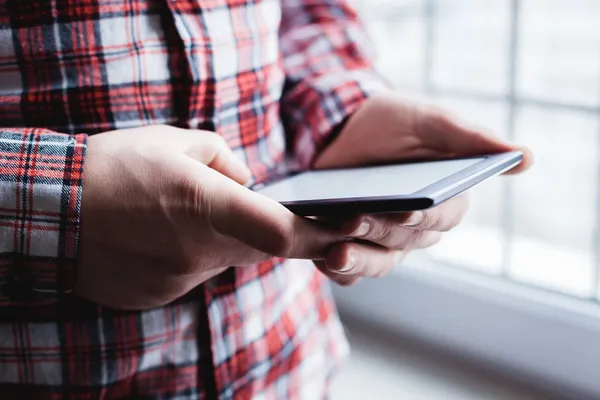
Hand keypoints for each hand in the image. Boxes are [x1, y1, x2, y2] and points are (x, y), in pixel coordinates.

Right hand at [77, 125, 345, 309]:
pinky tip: (161, 235)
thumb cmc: (115, 166)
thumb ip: (227, 162)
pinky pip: (192, 275)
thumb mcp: (176, 143)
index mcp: (205, 204)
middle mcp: (197, 249)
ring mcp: (178, 279)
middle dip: (272, 232)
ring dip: (221, 241)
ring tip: (184, 214)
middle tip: (261, 211)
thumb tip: (252, 185)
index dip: (320, 233)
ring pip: (224, 262)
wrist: (51, 210)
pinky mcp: (159, 295)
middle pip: (261, 249)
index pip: (280, 230)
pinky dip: (190, 256)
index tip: (345, 229)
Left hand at [313, 91, 532, 285]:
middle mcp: (417, 229)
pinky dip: (337, 269)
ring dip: (358, 260)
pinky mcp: (352, 247)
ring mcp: (383, 242)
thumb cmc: (391, 121)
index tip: (407, 210)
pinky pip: (348, 271)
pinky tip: (321, 258)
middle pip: (405, 243)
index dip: (425, 217)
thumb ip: (469, 139)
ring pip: (378, 264)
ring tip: (334, 252)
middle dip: (380, 231)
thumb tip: (525, 157)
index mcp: (444, 200)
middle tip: (352, 219)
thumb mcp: (428, 121)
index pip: (442, 218)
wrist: (338, 128)